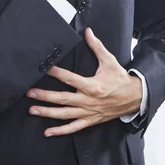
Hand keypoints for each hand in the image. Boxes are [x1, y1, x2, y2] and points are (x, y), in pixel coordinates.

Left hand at [26, 27, 142, 136]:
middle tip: (30, 93)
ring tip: (33, 110)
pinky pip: (73, 127)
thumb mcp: (109, 61)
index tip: (44, 69)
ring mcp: (88, 112)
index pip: (69, 78)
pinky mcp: (90, 120)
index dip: (55, 73)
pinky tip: (48, 132)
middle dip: (45, 96)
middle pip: (62, 99)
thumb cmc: (120, 80)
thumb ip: (97, 46)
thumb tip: (88, 32)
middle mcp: (88, 100)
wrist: (134, 97)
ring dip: (48, 113)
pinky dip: (60, 131)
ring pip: (65, 114)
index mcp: (92, 86)